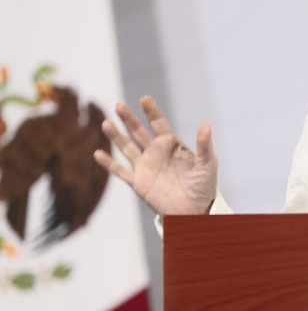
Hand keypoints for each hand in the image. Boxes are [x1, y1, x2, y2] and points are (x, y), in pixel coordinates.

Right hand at [93, 96, 217, 215]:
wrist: (195, 210)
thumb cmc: (204, 185)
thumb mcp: (207, 163)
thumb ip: (204, 145)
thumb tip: (207, 126)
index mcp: (172, 145)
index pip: (159, 124)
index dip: (152, 112)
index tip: (145, 99)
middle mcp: (156, 152)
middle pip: (139, 132)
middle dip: (130, 119)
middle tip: (119, 105)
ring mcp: (145, 166)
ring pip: (127, 147)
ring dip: (116, 136)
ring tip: (106, 123)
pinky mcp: (138, 182)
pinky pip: (121, 171)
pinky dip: (109, 163)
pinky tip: (98, 153)